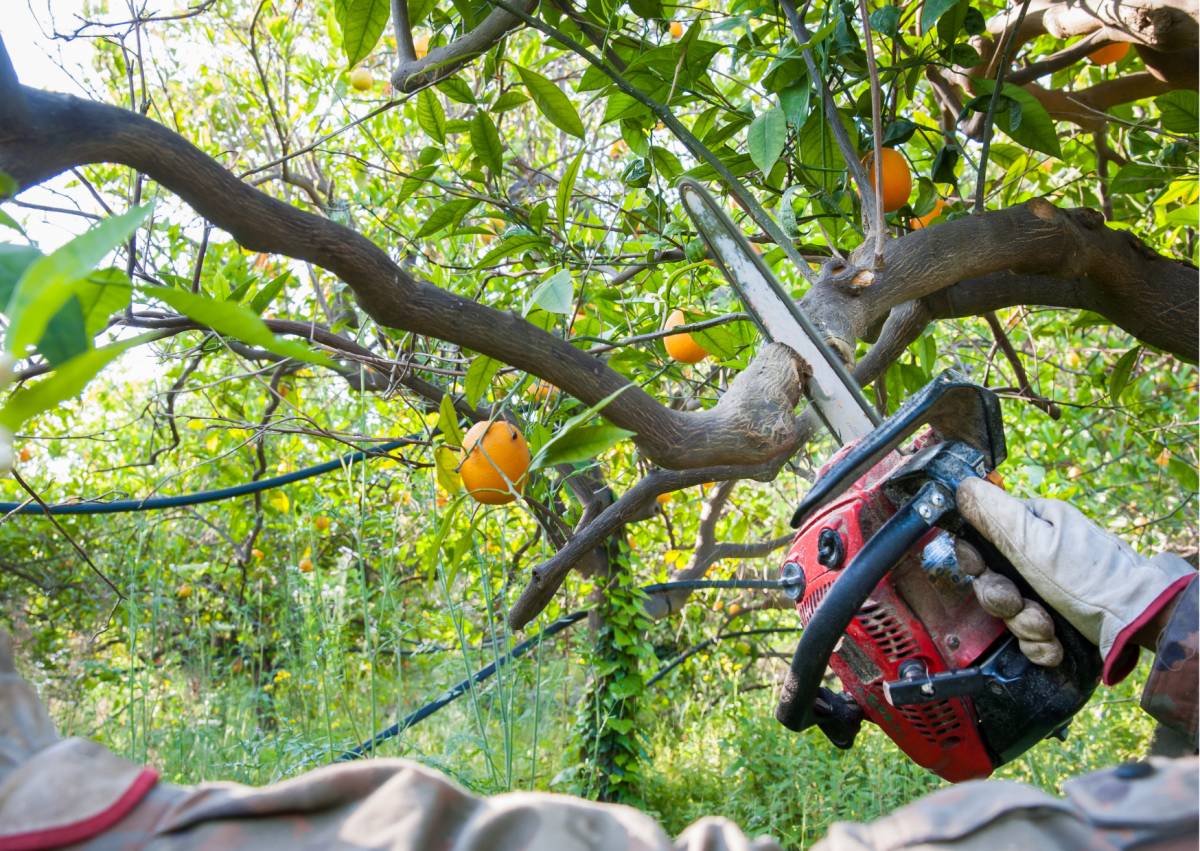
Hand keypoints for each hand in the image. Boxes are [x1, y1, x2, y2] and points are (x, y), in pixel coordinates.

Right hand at [956, 478, 1192, 666]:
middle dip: (1004, 600)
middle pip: (992, 581)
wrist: (1138, 624)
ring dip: (1024, 625)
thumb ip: (993, 514)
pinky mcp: (1058, 621)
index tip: (981, 571)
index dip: (975, 561)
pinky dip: (1039, 644)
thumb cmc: (1089, 576)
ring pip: (1009, 612)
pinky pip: (1028, 635)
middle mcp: (1039, 555)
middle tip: (1020, 604)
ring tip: (1048, 628)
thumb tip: (961, 485)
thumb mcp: (1035, 541)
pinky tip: (1054, 643)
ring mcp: (1048, 590)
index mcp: (1032, 525)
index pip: (980, 539)